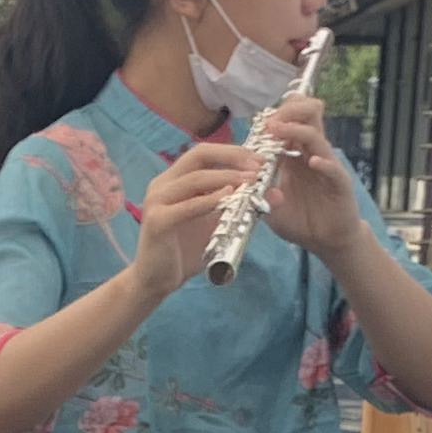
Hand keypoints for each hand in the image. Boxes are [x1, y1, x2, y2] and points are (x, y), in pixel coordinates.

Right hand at [128, 137, 264, 298]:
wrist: (157, 281)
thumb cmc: (185, 252)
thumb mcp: (218, 224)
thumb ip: (240, 206)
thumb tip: (274, 194)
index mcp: (174, 180)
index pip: (204, 153)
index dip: (233, 151)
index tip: (261, 158)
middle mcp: (163, 184)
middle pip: (198, 155)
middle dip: (232, 156)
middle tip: (258, 164)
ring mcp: (157, 201)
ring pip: (195, 179)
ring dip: (226, 177)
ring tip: (251, 180)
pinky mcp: (157, 221)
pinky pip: (188, 206)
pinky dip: (210, 200)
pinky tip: (230, 198)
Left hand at [256, 98, 367, 258]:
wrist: (325, 241)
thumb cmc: (299, 220)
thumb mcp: (270, 208)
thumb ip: (259, 194)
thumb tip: (247, 181)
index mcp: (294, 154)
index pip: (290, 121)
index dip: (276, 116)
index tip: (260, 122)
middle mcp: (311, 153)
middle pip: (307, 116)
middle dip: (289, 111)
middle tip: (271, 121)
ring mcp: (327, 165)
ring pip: (316, 136)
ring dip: (297, 130)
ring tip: (279, 130)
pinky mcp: (340, 183)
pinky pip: (333, 168)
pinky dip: (324, 163)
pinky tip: (313, 163)